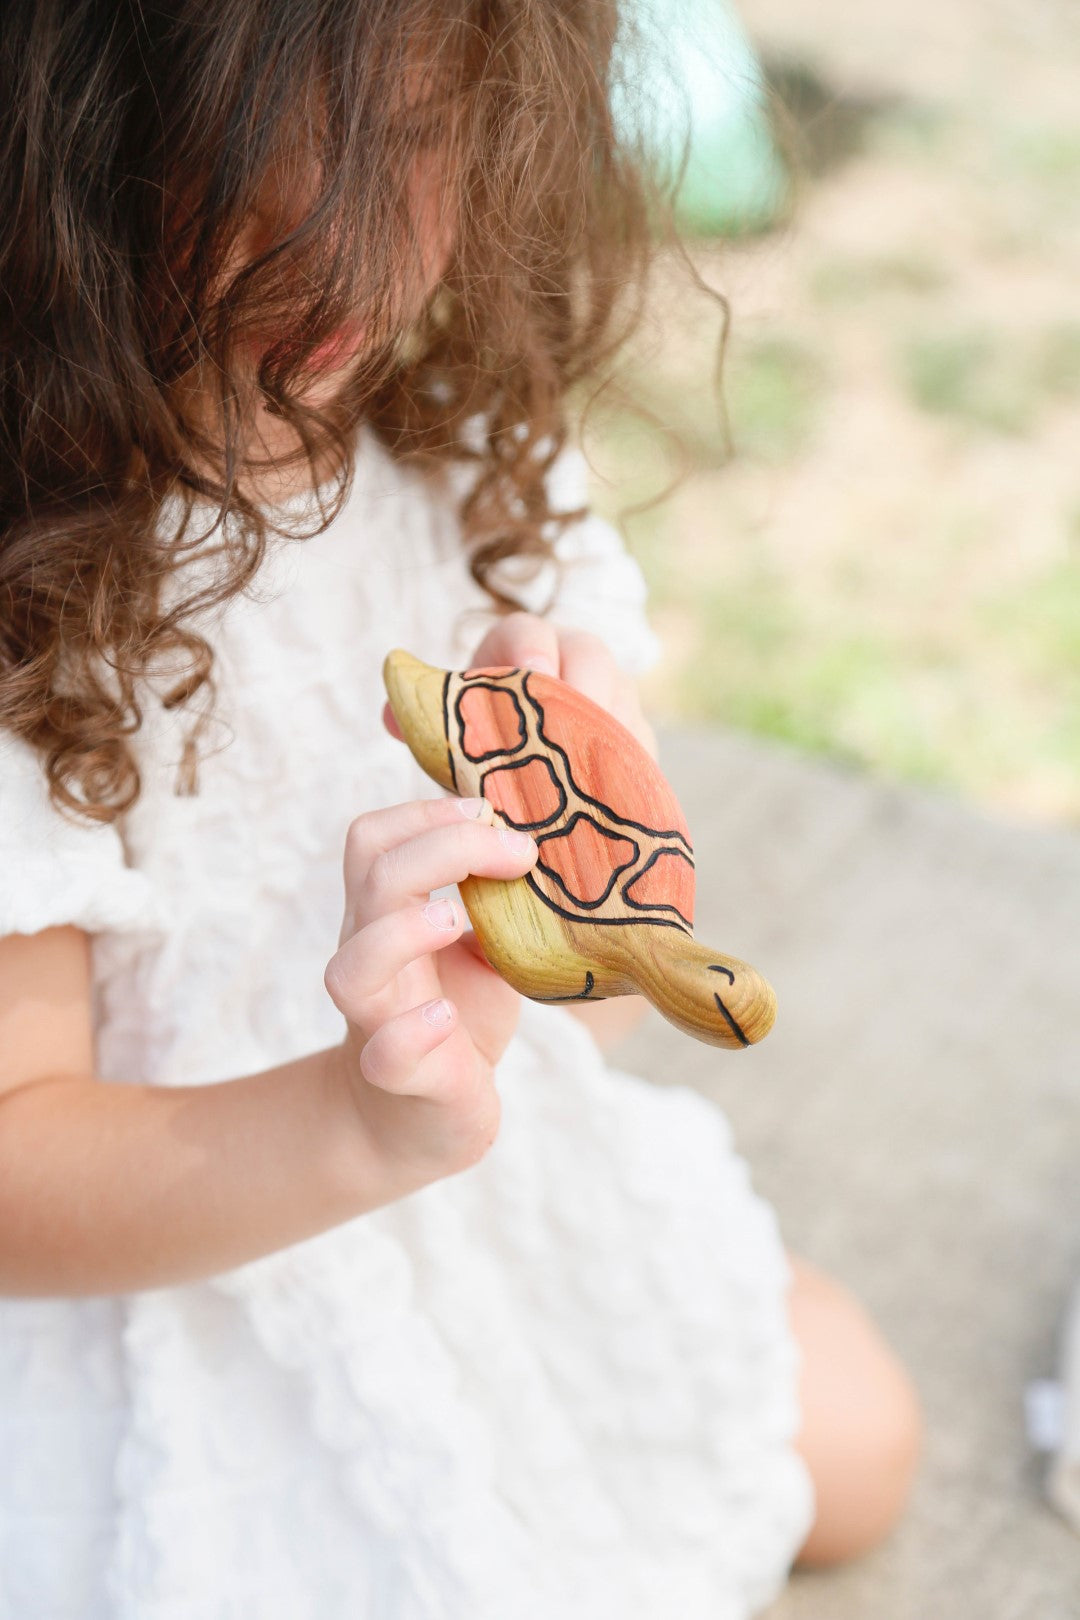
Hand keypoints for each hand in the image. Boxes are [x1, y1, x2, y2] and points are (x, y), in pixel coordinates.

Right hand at [323, 796, 537, 1190]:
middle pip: (374, 878)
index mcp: (385, 916)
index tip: (492, 812)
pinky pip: (386, 1053)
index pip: (373, 839)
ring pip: (354, 967)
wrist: (424, 1117)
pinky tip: (446, 1017)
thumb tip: (558, 841)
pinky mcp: (400, 1077)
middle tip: (518, 853)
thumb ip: (499, 901)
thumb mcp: (485, 945)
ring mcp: (378, 1019)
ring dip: (404, 931)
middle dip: (446, 847)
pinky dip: (412, 1031)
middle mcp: (370, 957)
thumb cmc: (456, 1015)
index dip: (426, 812)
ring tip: (455, 918)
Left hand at [382, 613, 657, 760]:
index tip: (529, 672)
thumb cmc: (488, 741)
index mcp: (523, 649)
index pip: (528, 632)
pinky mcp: (636, 745)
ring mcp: (613, 703)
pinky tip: (608, 803)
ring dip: (608, 735)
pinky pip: (640, 754)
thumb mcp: (456, 729)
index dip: (531, 647)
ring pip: (621, 705)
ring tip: (588, 771)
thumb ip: (426, 722)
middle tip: (569, 725)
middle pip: (591, 657)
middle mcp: (575, 664)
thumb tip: (392, 716)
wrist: (531, 772)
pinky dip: (625, 775)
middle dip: (583, 686)